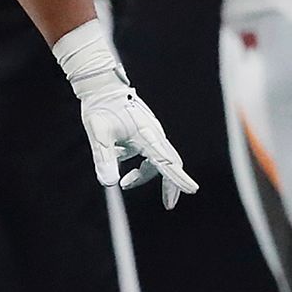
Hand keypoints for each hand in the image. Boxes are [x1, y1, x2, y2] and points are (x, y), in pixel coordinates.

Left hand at [75, 69, 197, 208]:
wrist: (100, 86)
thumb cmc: (100, 108)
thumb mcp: (98, 135)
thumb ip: (104, 159)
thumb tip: (109, 184)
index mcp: (146, 136)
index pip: (166, 162)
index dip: (178, 178)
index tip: (193, 190)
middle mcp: (153, 134)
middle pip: (170, 163)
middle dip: (170, 184)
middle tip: (169, 205)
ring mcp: (150, 132)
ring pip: (156, 159)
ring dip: (143, 175)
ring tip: (124, 184)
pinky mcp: (143, 131)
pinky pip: (145, 152)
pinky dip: (134, 161)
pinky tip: (116, 156)